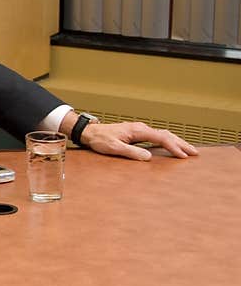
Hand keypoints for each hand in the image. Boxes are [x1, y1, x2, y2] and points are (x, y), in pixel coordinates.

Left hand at [80, 121, 198, 160]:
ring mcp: (140, 130)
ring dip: (176, 142)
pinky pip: (157, 136)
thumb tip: (148, 157)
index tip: (183, 156)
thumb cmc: (100, 140)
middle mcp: (141, 128)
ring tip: (188, 150)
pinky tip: (172, 147)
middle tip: (195, 153)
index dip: (173, 147)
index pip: (161, 138)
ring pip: (163, 135)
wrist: (91, 132)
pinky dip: (168, 142)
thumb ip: (131, 152)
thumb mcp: (114, 148)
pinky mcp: (138, 134)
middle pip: (167, 135)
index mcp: (138, 131)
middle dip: (181, 144)